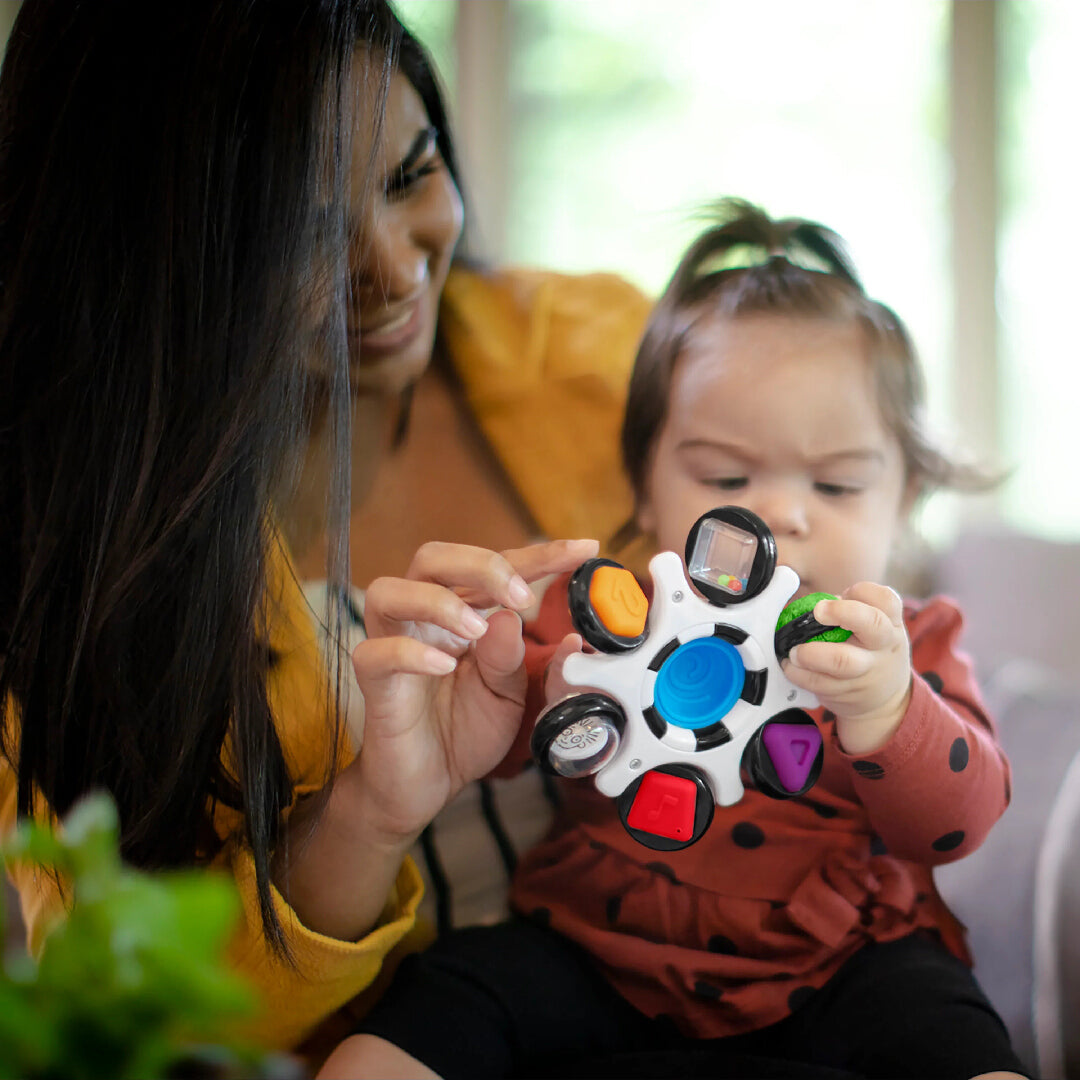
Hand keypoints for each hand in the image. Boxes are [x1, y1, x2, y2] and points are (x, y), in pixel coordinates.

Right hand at [346, 538, 598, 847]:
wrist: (427, 785)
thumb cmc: (464, 731)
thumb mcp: (509, 695)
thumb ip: (516, 658)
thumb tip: (518, 618)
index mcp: (461, 610)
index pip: (495, 567)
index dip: (539, 555)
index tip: (583, 550)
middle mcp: (423, 617)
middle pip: (433, 557)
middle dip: (481, 565)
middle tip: (521, 597)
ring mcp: (393, 644)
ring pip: (390, 591)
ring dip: (440, 602)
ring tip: (475, 629)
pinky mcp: (374, 682)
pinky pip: (376, 653)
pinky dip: (411, 652)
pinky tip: (443, 666)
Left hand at [782, 582, 912, 755]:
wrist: (888, 699)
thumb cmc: (872, 650)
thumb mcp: (876, 627)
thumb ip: (850, 609)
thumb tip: (809, 603)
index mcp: (890, 623)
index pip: (886, 599)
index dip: (863, 591)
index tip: (845, 592)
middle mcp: (883, 645)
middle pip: (871, 623)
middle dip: (840, 612)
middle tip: (817, 611)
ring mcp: (867, 671)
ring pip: (841, 660)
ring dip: (811, 653)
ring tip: (795, 651)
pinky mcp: (848, 692)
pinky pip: (819, 683)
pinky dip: (799, 674)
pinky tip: (791, 666)